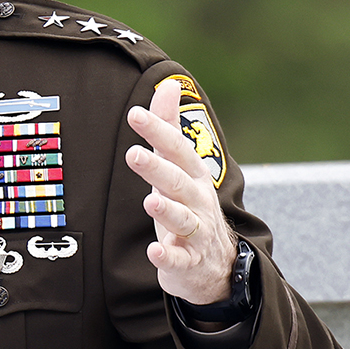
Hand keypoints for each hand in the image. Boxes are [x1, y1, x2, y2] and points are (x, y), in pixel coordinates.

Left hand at [124, 77, 239, 304]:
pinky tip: (155, 251)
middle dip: (157, 168)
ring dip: (167, 211)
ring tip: (150, 201)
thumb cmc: (189, 206)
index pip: (176, 148)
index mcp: (193, 175)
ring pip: (183, 219)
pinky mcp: (188, 262)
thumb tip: (167, 84)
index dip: (158, 131)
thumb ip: (170, 128)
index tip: (135, 114)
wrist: (215, 264)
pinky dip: (168, 255)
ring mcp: (195, 232)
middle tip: (134, 154)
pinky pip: (179, 259)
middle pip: (178, 181)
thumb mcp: (178, 166)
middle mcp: (198, 200)